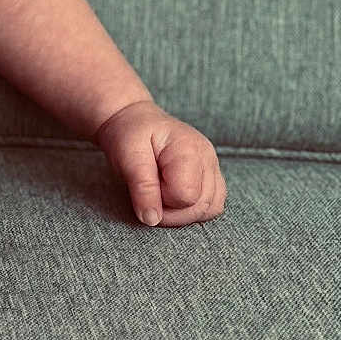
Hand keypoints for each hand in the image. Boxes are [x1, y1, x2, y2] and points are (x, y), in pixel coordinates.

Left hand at [94, 100, 227, 227]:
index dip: (162, 200)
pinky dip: (193, 209)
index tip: (145, 185)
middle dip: (172, 211)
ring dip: (184, 212)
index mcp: (189, 149)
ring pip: (211, 208)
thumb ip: (142, 187)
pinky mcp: (212, 176)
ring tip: (160, 194)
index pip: (186, 196)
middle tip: (149, 193)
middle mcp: (208, 158)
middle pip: (201, 206)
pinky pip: (212, 204)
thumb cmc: (129, 134)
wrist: (133, 120)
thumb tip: (152, 220)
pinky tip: (173, 198)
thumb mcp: (127, 156)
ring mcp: (213, 167)